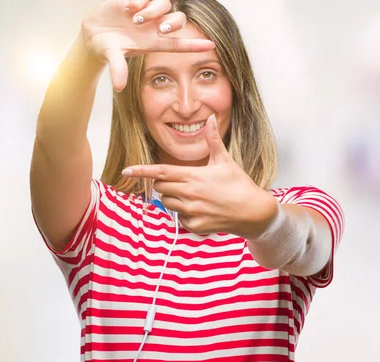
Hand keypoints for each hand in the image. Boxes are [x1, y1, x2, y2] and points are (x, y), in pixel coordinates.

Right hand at [81, 0, 214, 90]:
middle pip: (177, 21)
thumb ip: (118, 68)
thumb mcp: (111, 57)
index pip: (179, 44)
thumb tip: (119, 86)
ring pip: (165, 4)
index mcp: (154, 42)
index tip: (211, 46)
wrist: (92, 32)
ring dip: (154, 10)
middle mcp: (155, 26)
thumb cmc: (106, 47)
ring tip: (135, 17)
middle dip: (172, 24)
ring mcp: (147, 12)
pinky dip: (141, 0)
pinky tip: (127, 7)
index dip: (195, 45)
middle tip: (158, 29)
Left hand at [121, 115, 278, 236]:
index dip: (141, 171)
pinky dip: (186, 215)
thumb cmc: (239, 184)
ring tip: (196, 196)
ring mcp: (192, 211)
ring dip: (175, 199)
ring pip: (168, 203)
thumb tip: (211, 118)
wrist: (253, 212)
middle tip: (185, 182)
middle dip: (167, 184)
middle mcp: (189, 193)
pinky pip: (180, 219)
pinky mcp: (195, 225)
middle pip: (161, 188)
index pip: (160, 172)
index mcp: (193, 176)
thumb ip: (213, 140)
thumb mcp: (225, 161)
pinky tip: (202, 210)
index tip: (126, 171)